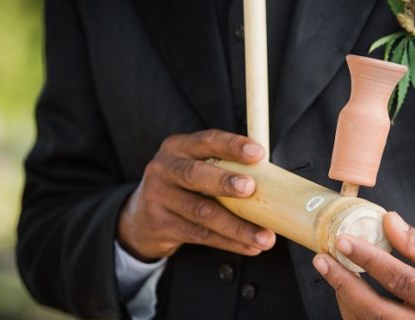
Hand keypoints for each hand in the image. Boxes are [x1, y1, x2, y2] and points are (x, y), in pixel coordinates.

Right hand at [118, 129, 275, 260]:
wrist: (142, 216)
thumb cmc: (184, 185)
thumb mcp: (196, 166)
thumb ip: (226, 165)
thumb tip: (273, 177)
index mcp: (179, 147)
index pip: (207, 140)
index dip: (233, 146)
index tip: (259, 153)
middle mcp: (165, 168)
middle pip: (196, 175)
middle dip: (225, 182)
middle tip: (251, 189)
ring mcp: (159, 198)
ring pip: (202, 212)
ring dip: (237, 226)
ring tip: (265, 236)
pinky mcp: (162, 225)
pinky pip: (201, 235)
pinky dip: (229, 242)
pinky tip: (249, 246)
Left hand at [312, 212, 414, 319]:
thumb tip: (388, 222)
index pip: (401, 280)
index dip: (369, 259)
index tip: (345, 241)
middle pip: (378, 312)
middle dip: (344, 284)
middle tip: (324, 261)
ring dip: (345, 299)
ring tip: (332, 271)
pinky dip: (355, 312)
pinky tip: (346, 291)